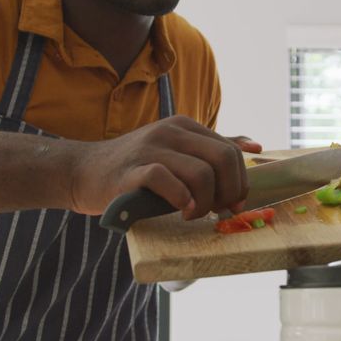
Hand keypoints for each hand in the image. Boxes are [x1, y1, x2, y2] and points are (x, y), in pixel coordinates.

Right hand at [66, 116, 262, 218]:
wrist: (84, 171)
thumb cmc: (134, 166)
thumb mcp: (176, 149)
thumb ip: (213, 147)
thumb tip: (256, 146)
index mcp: (186, 126)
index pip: (231, 151)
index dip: (239, 182)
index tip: (233, 204)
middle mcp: (171, 131)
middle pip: (223, 160)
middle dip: (229, 192)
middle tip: (217, 211)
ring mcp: (151, 148)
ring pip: (201, 173)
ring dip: (205, 202)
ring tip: (193, 214)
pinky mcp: (132, 170)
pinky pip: (166, 180)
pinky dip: (180, 199)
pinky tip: (178, 209)